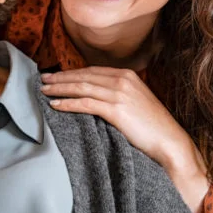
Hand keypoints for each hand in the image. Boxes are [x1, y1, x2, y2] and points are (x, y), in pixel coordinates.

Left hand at [41, 67, 208, 212]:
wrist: (169, 141)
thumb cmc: (152, 126)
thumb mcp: (135, 102)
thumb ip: (117, 94)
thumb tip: (94, 95)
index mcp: (127, 75)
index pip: (91, 71)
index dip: (71, 73)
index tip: (56, 75)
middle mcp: (122, 80)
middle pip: (83, 76)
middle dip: (61, 78)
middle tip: (42, 80)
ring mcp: (119, 93)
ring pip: (81, 87)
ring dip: (60, 88)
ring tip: (44, 91)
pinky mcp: (116, 109)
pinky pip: (85, 103)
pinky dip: (68, 103)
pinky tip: (56, 105)